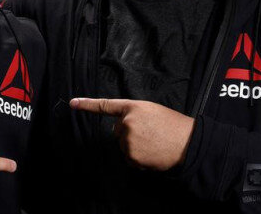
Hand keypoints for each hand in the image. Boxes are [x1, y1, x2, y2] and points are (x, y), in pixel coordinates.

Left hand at [70, 97, 194, 170]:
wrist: (188, 143)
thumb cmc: (172, 126)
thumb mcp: (152, 111)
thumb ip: (133, 114)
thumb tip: (120, 127)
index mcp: (133, 107)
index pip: (106, 105)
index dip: (87, 104)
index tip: (73, 103)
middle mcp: (127, 122)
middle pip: (118, 131)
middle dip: (130, 133)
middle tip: (150, 133)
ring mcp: (128, 140)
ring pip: (124, 146)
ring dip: (135, 147)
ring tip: (153, 143)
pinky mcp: (132, 155)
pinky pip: (129, 158)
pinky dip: (139, 158)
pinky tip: (152, 153)